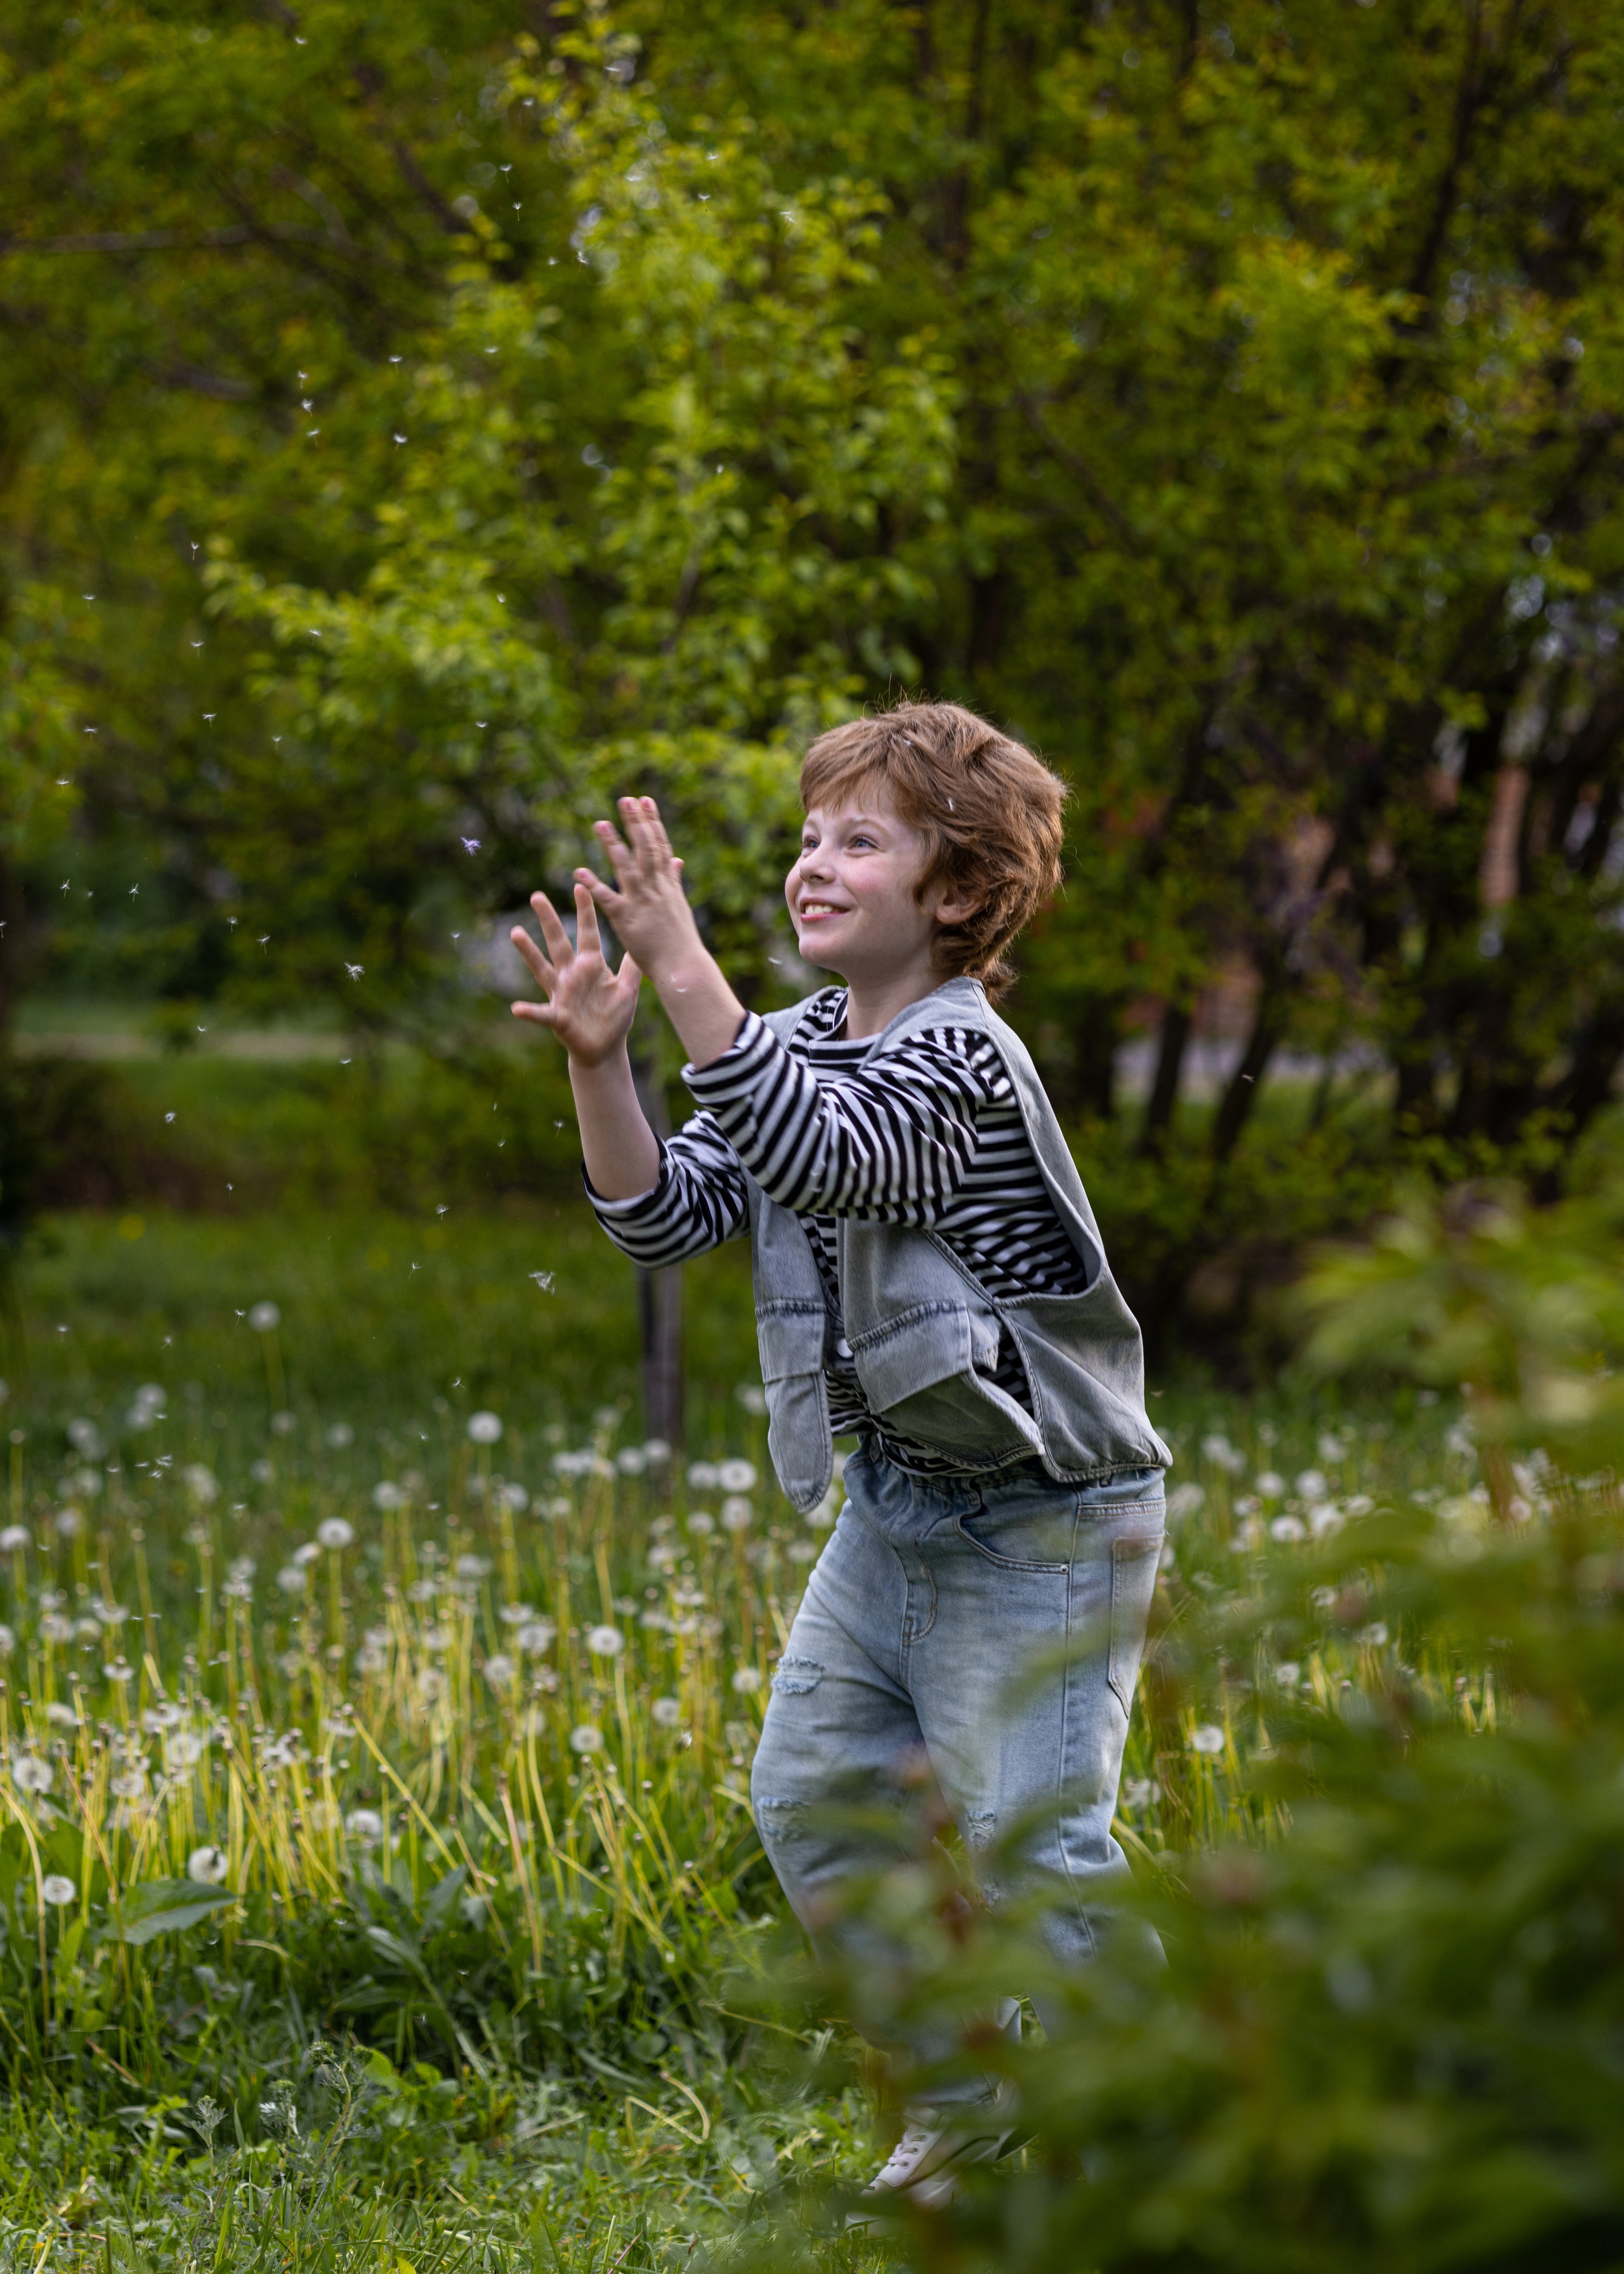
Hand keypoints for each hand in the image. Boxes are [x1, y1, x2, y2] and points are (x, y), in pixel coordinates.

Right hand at [509, 882, 640, 1066]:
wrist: (606, 1049)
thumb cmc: (615, 1018)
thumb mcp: (629, 988)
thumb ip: (633, 965)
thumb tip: (644, 941)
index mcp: (591, 966)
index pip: (587, 933)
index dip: (585, 911)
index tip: (581, 886)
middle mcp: (572, 975)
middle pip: (559, 942)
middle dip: (549, 919)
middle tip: (536, 895)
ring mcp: (562, 995)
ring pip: (543, 969)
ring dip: (529, 952)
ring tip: (515, 933)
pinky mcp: (559, 1018)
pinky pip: (542, 1014)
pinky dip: (529, 1011)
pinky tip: (516, 1008)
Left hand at [574, 796, 706, 983]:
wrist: (684, 967)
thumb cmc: (681, 941)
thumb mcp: (679, 905)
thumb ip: (674, 880)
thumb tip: (677, 860)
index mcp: (668, 884)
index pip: (660, 846)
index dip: (652, 822)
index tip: (645, 800)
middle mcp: (657, 888)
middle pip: (646, 849)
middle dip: (635, 823)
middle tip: (625, 800)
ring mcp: (642, 902)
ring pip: (627, 868)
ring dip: (613, 846)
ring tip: (600, 824)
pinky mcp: (627, 920)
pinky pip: (608, 900)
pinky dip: (594, 885)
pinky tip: (579, 872)